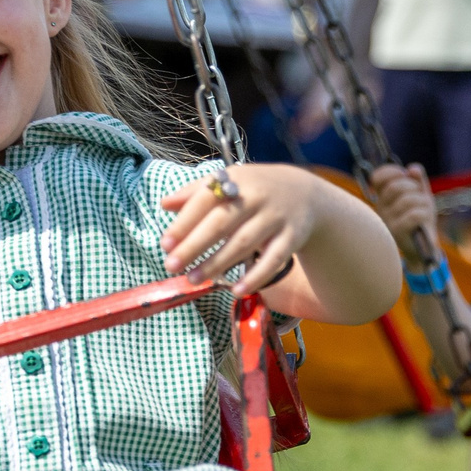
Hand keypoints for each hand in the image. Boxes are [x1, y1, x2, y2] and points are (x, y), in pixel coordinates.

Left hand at [158, 163, 316, 297]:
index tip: (165, 244)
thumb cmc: (255, 190)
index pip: (204, 201)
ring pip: (243, 243)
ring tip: (193, 279)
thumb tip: (164, 204)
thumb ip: (196, 192)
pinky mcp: (292, 237)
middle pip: (221, 223)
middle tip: (171, 266)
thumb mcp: (230, 182)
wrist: (306, 194)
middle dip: (194, 246)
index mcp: (235, 181)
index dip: (184, 223)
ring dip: (217, 263)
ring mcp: (275, 217)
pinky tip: (237, 289)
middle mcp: (256, 197)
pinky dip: (255, 276)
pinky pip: (273, 260)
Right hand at [367, 162, 440, 262]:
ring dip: (422, 201)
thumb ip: (417, 180)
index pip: (378, 178)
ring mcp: (387, 221)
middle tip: (420, 194)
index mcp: (383, 197)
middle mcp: (380, 208)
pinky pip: (414, 214)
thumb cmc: (420, 218)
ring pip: (408, 200)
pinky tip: (426, 219)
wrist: (423, 246)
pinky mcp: (396, 232)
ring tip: (425, 209)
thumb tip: (413, 169)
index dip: (391, 171)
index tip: (404, 174)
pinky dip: (425, 213)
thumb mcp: (420, 196)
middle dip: (413, 186)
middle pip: (395, 187)